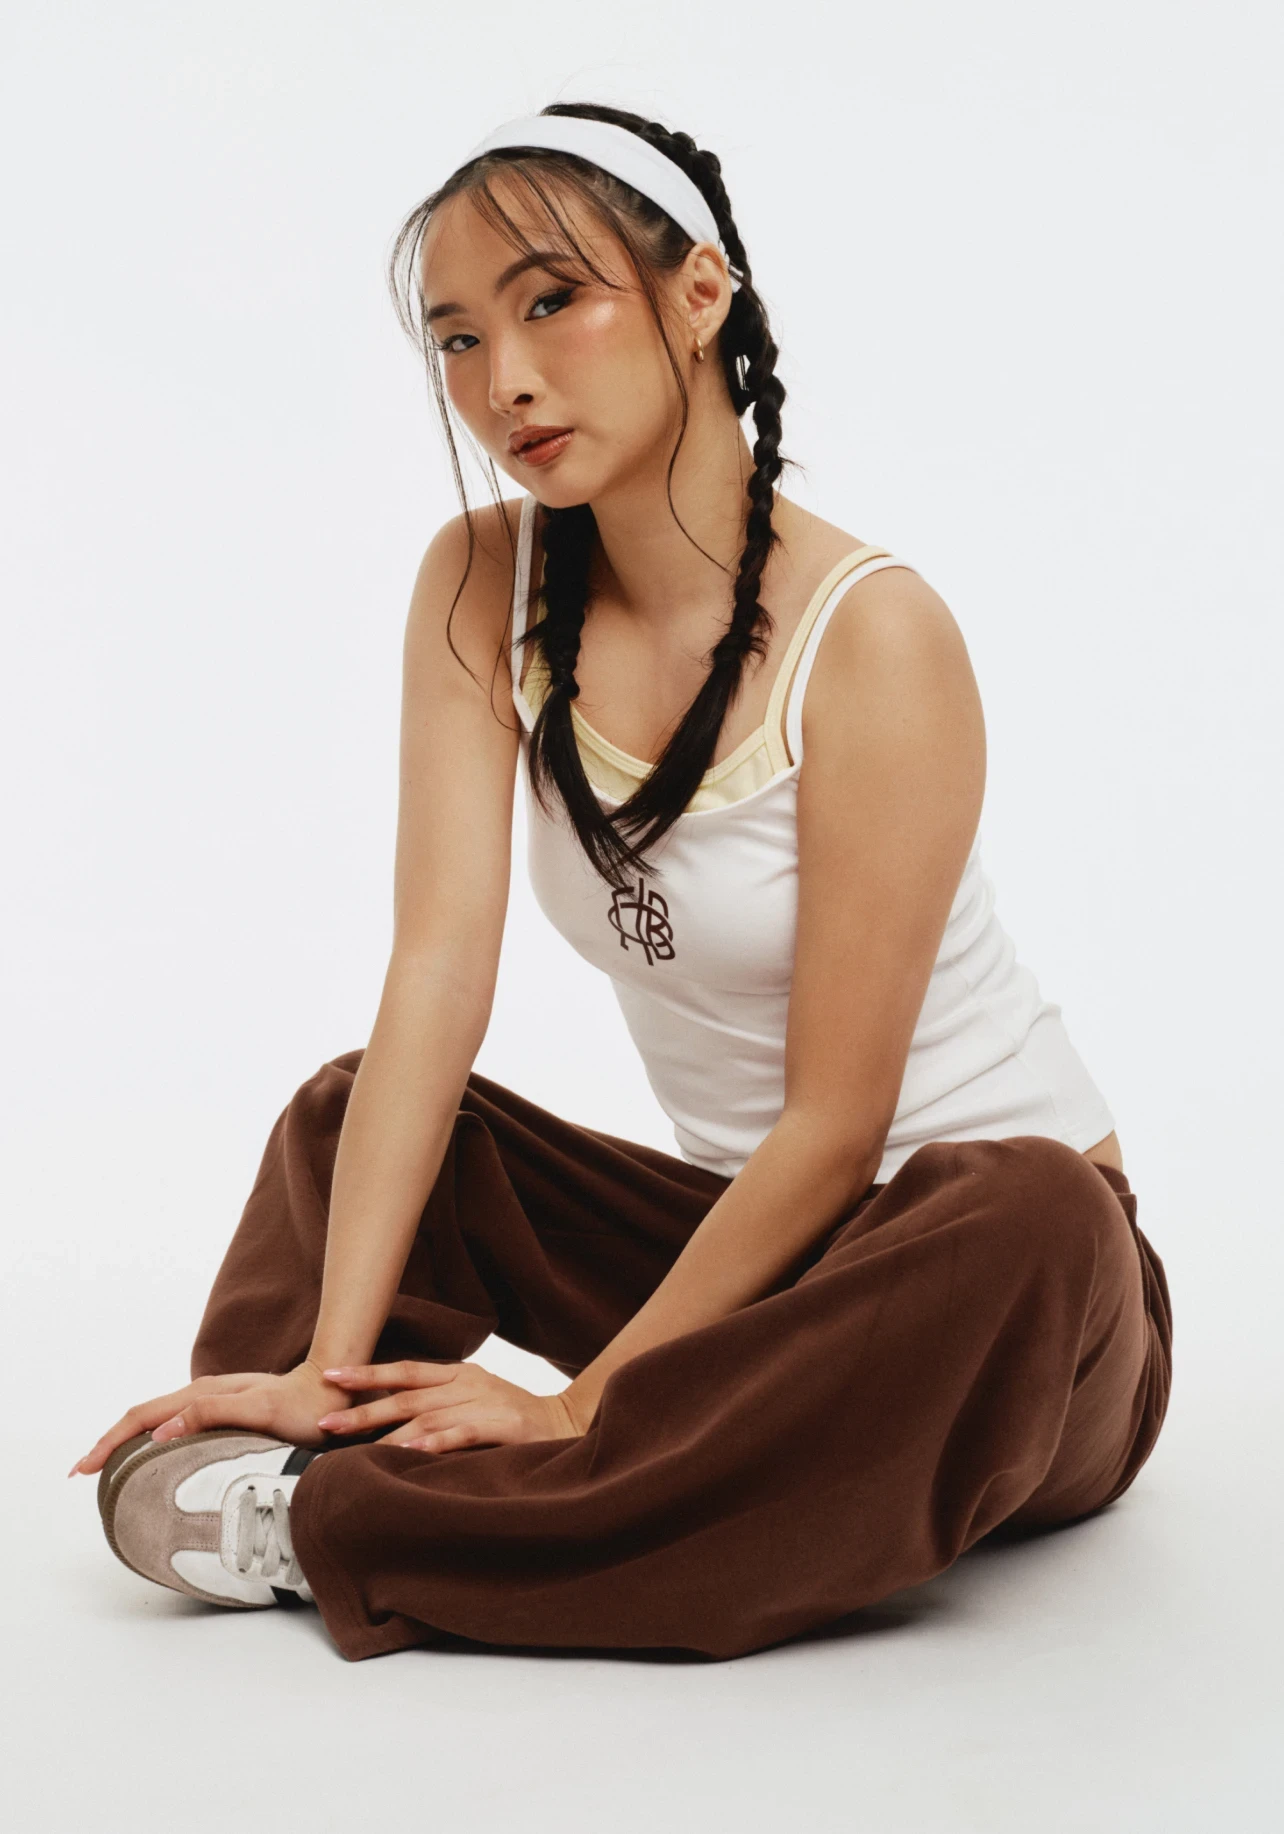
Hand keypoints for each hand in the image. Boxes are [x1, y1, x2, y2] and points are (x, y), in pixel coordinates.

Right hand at [68, 1361, 376, 1477]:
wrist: (334, 1394)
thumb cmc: (302, 1408)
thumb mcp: (260, 1412)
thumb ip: (214, 1414)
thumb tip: (161, 1431)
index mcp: (204, 1394)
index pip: (143, 1415)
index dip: (110, 1441)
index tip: (84, 1468)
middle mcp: (204, 1394)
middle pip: (143, 1415)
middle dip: (109, 1442)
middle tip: (82, 1472)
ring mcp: (213, 1402)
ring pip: (157, 1419)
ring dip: (126, 1440)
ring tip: (106, 1469)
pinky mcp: (223, 1413)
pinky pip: (175, 1426)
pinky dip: (151, 1441)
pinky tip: (152, 1459)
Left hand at [315, 1358, 587, 1452]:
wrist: (569, 1424)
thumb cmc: (514, 1419)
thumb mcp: (475, 1401)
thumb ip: (438, 1406)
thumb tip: (387, 1423)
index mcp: (459, 1374)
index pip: (405, 1370)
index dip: (366, 1373)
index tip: (329, 1376)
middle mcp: (468, 1383)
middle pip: (406, 1395)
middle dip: (363, 1409)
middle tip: (325, 1422)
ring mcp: (486, 1403)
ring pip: (428, 1416)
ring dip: (388, 1433)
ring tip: (355, 1448)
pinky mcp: (505, 1426)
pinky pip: (463, 1433)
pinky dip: (434, 1442)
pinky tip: (409, 1452)